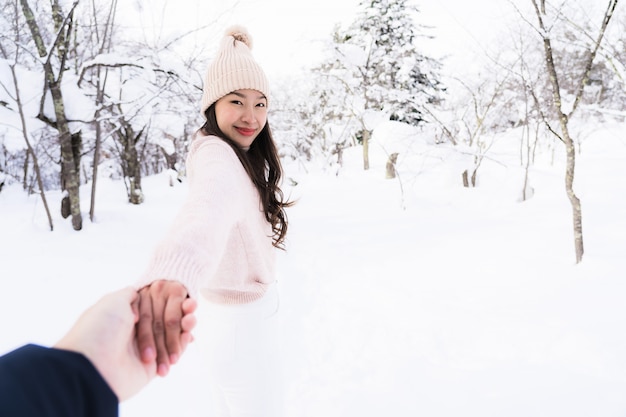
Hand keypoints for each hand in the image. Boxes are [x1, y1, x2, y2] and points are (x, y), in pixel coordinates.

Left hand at [53, 287, 193, 400]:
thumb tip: (138, 291)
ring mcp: (144, 351)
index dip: (170, 301)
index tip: (183, 295)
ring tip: (192, 318)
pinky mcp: (150, 368)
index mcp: (126, 317)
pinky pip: (170, 355)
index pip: (154, 307)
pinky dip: (183, 343)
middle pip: (165, 320)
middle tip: (192, 305)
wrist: (93, 365)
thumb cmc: (100, 329)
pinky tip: (190, 333)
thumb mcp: (113, 301)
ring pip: (170, 337)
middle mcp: (134, 333)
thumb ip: (130, 294)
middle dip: (180, 313)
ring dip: (185, 326)